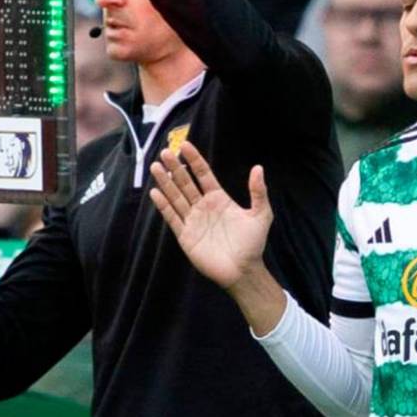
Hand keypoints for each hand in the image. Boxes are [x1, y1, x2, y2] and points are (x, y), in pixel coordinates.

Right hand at [150, 141, 273, 292]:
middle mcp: (203, 207)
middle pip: (186, 183)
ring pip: (176, 197)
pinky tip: (155, 193)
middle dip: (175, 168)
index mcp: (218, 198)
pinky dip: (164, 206)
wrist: (243, 270)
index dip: (194, 160)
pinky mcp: (186, 236)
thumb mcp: (261, 215)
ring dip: (166, 183)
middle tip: (165, 152)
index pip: (203, 174)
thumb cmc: (253, 244)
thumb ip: (258, 192)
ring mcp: (193, 221)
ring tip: (156, 167)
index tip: (185, 145)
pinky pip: (172, 218)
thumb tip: (258, 168)